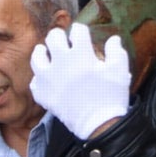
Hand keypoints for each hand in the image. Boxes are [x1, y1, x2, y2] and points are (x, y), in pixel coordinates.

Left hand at [29, 23, 129, 140]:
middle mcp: (61, 62)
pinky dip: (41, 79)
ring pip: (37, 56)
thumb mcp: (120, 70)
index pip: (77, 30)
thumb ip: (116, 50)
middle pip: (53, 37)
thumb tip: (113, 38)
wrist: (99, 125)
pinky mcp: (43, 95)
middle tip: (66, 43)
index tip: (83, 36)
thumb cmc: (111, 96)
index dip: (81, 32)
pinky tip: (48, 79)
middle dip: (61, 37)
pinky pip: (35, 81)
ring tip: (50, 55)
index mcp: (81, 54)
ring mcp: (49, 79)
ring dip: (44, 53)